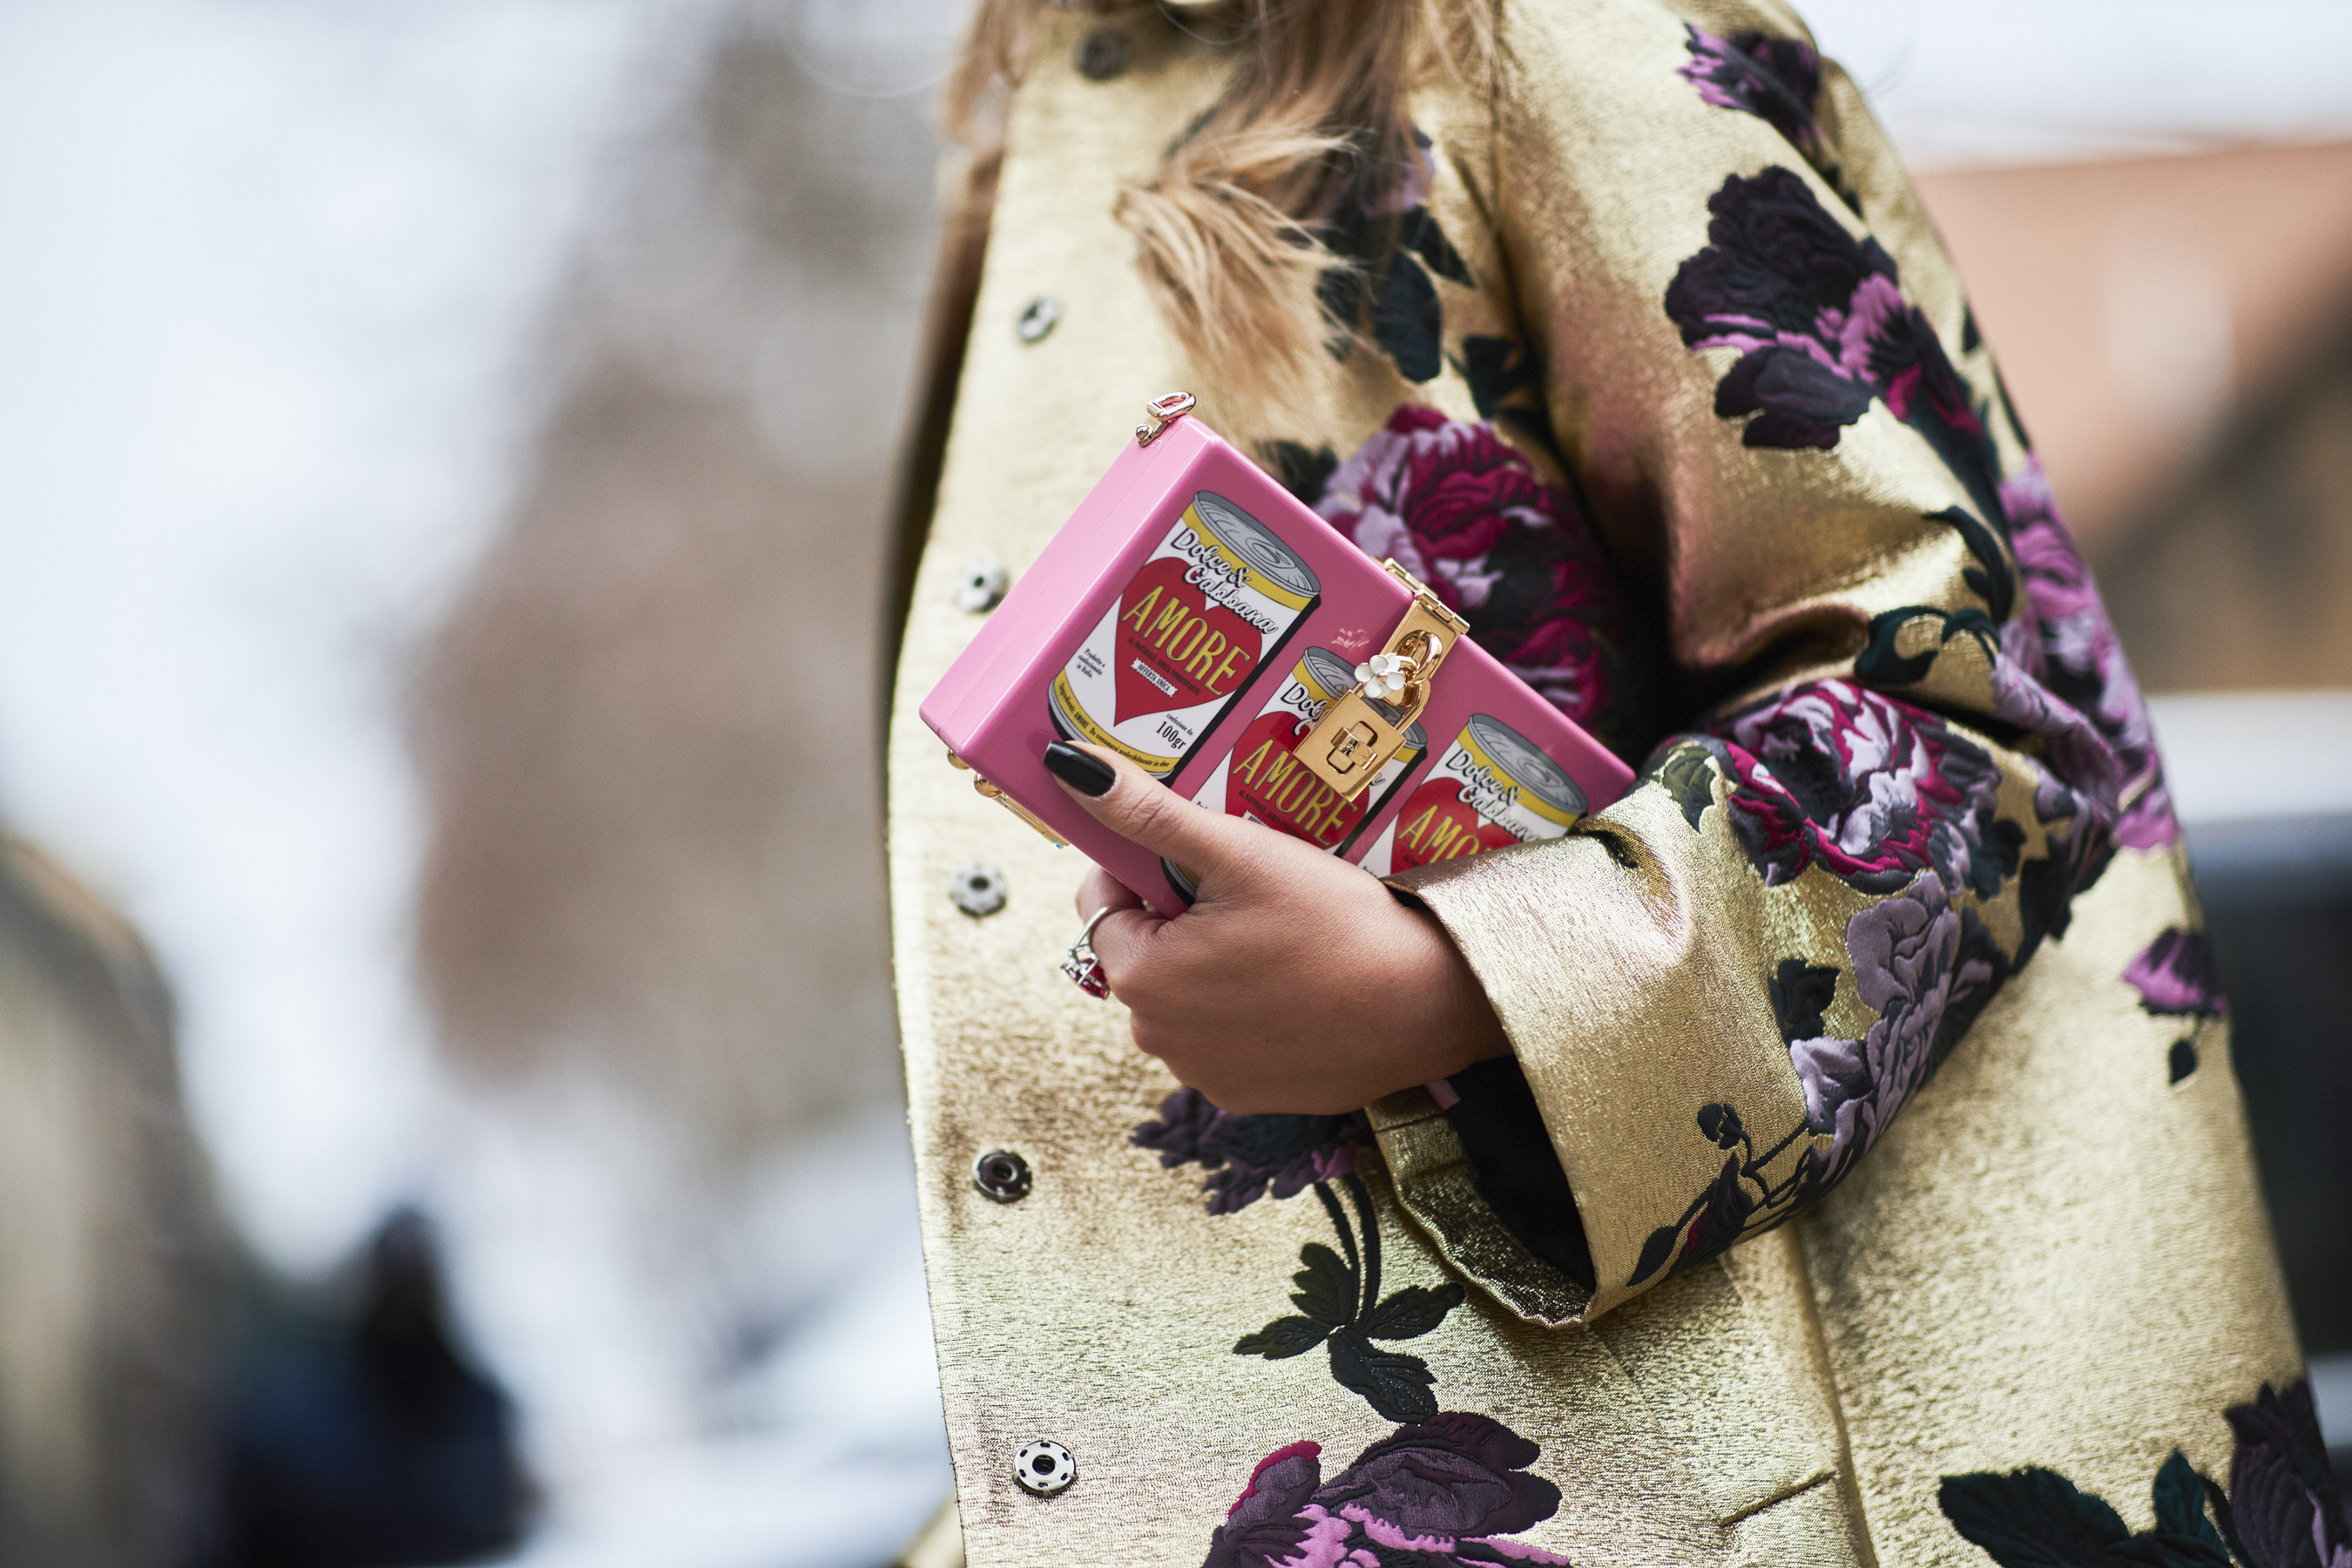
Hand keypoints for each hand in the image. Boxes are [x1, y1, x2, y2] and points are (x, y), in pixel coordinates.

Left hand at [1045, 742, 1507, 1114]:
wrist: (1431, 1004)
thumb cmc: (1336, 923)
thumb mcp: (1239, 852)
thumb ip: (1149, 812)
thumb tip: (1070, 765)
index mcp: (1139, 976)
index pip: (1104, 902)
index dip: (1149, 870)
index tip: (1207, 860)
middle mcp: (1157, 1038)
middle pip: (1147, 951)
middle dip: (1185, 919)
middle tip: (1255, 895)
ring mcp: (1204, 1075)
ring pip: (1188, 996)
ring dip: (1216, 966)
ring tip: (1285, 938)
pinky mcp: (1250, 1096)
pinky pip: (1228, 1039)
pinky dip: (1251, 1011)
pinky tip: (1301, 985)